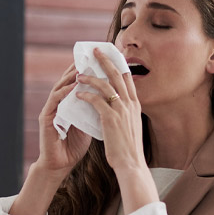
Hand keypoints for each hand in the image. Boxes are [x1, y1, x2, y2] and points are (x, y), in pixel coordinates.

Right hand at [35, 63, 92, 174]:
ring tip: (81, 66)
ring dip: (70, 76)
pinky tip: (74, 85)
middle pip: (67, 80)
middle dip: (77, 68)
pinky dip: (64, 92)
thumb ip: (94, 112)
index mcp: (68, 105)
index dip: (86, 71)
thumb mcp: (88, 125)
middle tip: (89, 56)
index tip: (98, 61)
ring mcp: (51, 109)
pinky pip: (55, 100)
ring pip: (60, 87)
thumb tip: (110, 100)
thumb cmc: (73, 147)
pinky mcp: (46, 118)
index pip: (77, 83)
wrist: (60, 165)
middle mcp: (58, 104)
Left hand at [74, 48, 145, 172]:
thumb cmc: (128, 148)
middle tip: (95, 51)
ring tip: (79, 75)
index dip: (118, 64)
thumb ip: (125, 113)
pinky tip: (78, 94)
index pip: (128, 78)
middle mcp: (130, 104)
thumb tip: (117, 105)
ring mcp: (121, 110)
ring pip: (105, 84)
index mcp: (135, 104)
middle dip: (105, 60)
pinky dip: (86, 95)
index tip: (111, 54)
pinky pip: (96, 100)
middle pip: (117, 74)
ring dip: (90, 77)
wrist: (130, 163)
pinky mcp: (110, 118)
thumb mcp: (131, 126)